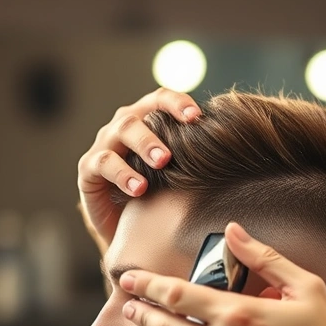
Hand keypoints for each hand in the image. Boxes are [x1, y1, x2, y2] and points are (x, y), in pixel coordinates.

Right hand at [77, 87, 200, 246]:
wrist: (126, 226)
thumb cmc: (159, 193)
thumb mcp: (179, 173)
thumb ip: (196, 157)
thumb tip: (237, 149)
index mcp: (146, 120)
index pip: (160, 99)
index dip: (178, 103)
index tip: (198, 117)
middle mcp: (123, 127)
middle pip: (138, 115)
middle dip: (158, 129)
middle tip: (176, 149)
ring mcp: (105, 145)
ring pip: (120, 132)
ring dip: (143, 145)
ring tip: (162, 163)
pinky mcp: (88, 169)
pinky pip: (103, 163)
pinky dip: (122, 174)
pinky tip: (139, 188)